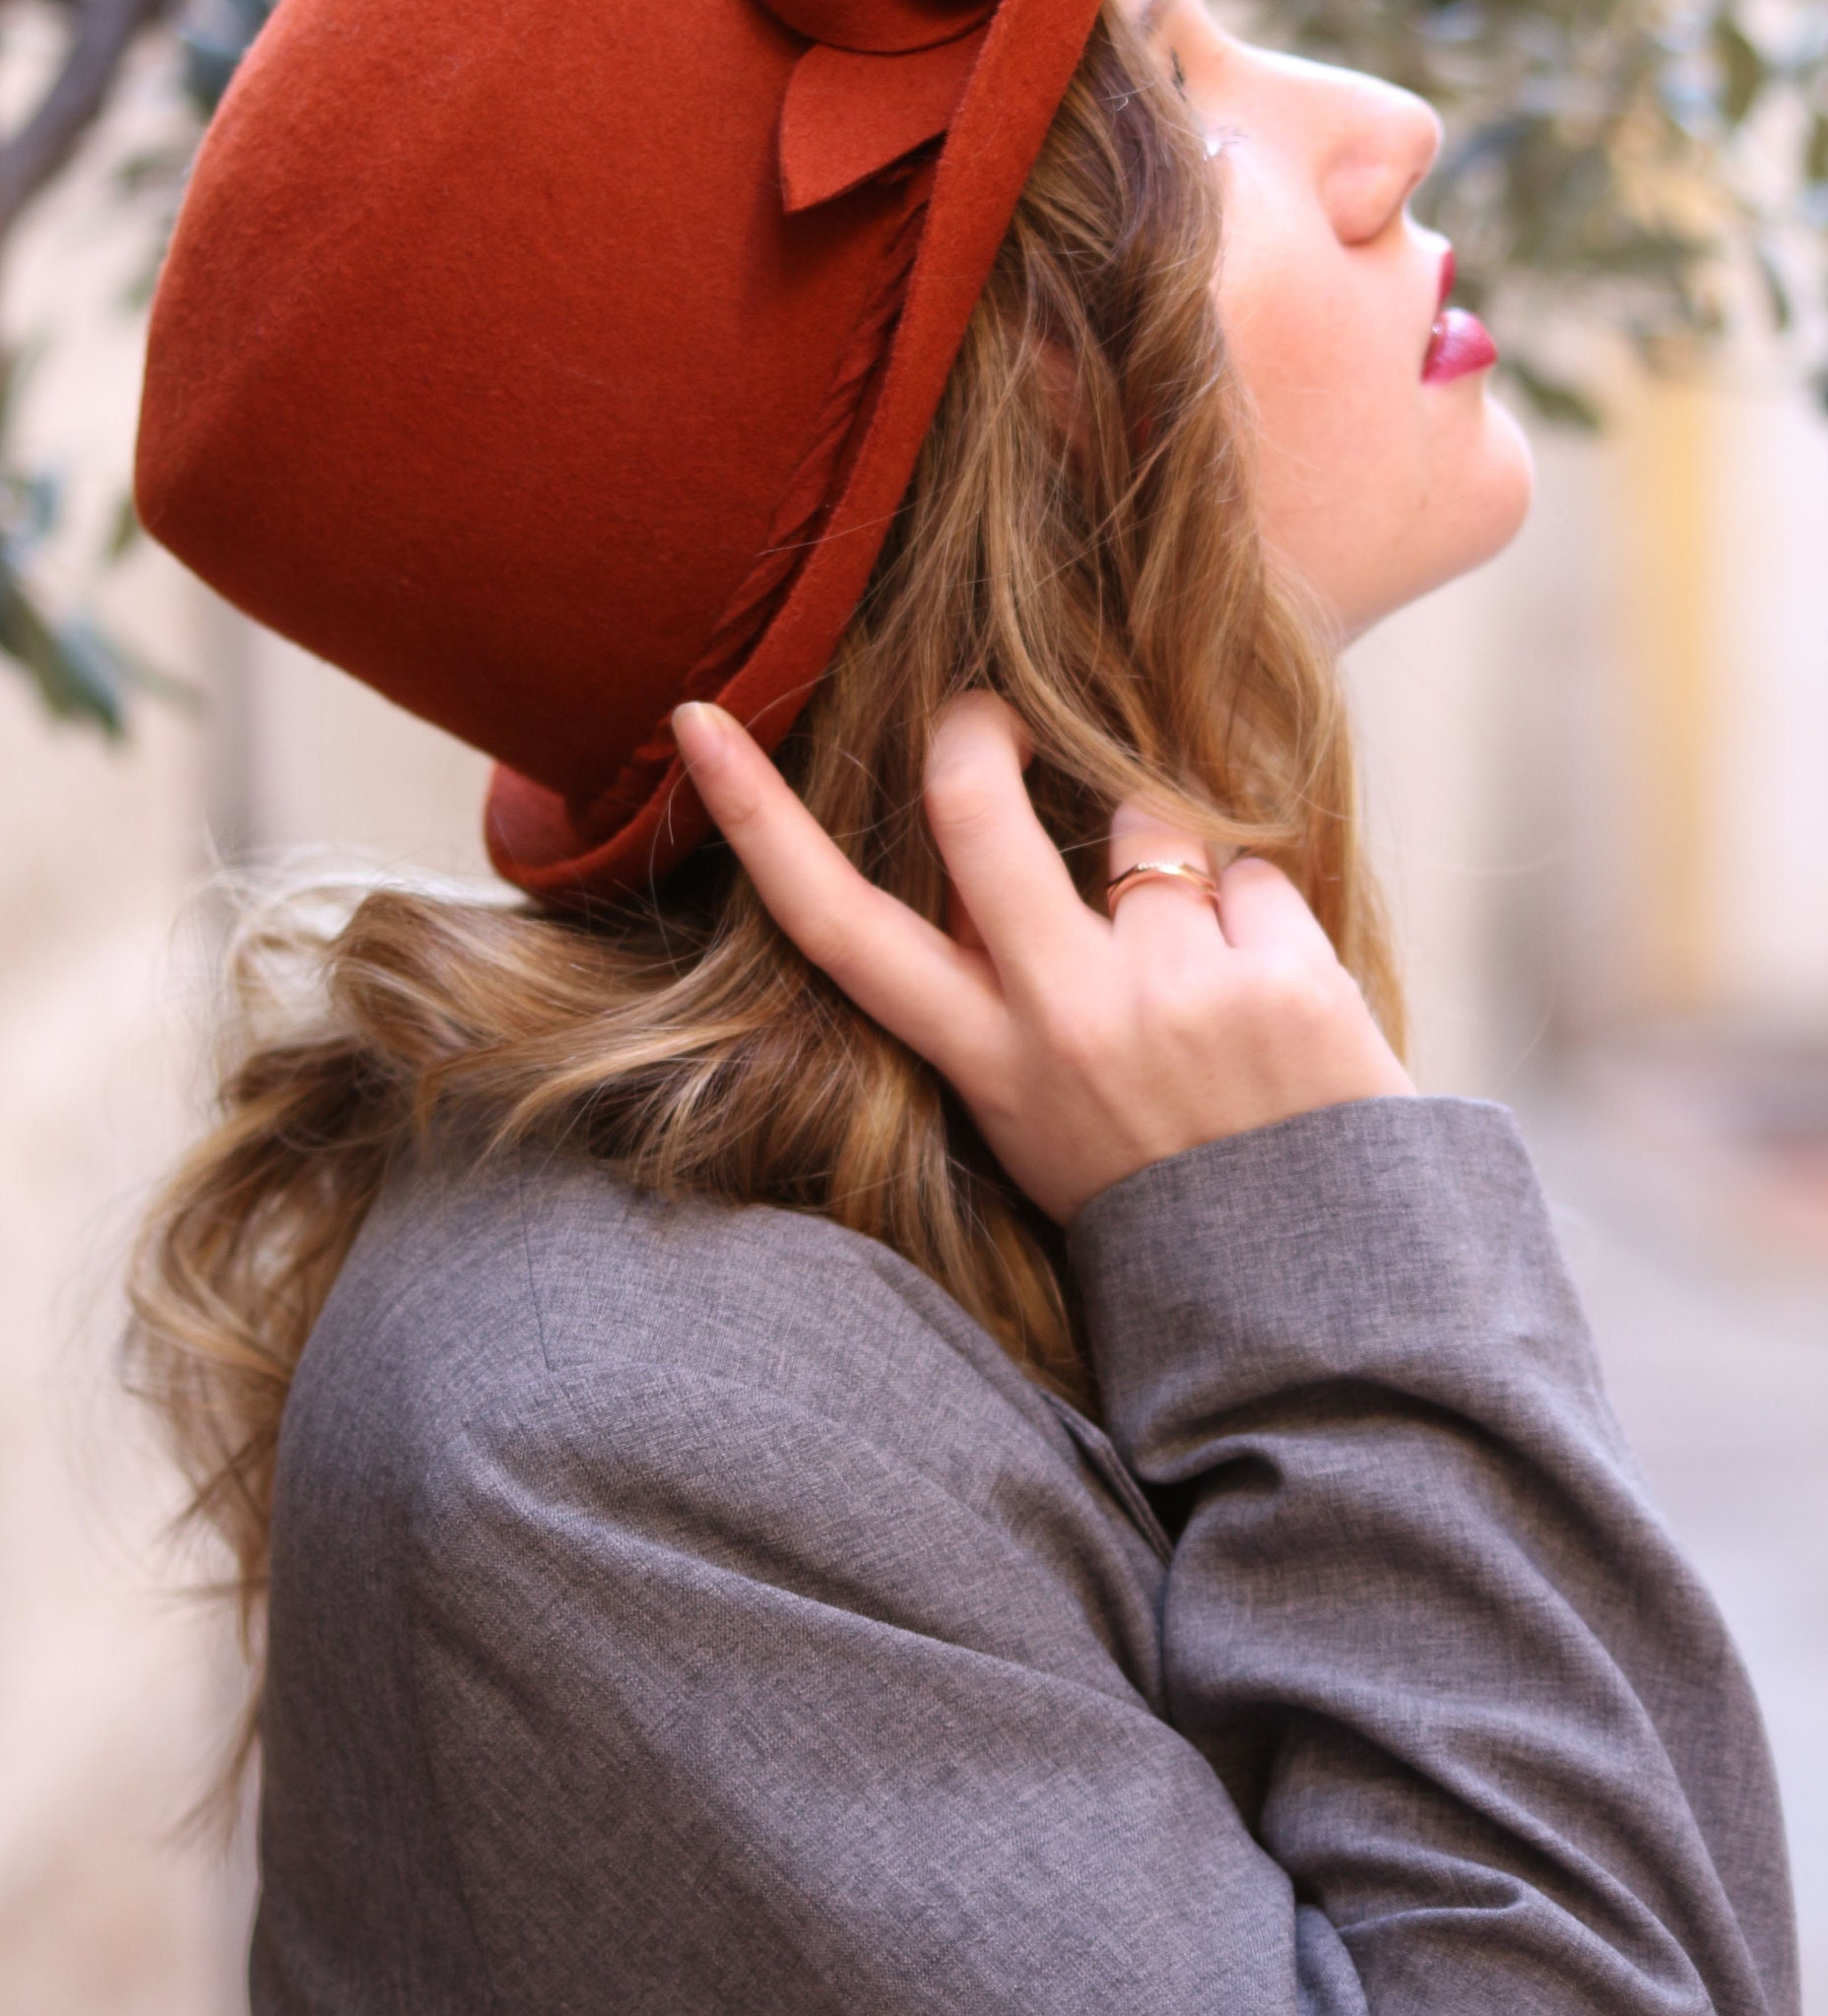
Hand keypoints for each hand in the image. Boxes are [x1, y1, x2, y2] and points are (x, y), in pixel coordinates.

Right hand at [671, 691, 1409, 1225]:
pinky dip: (1270, 921)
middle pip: (974, 803)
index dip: (757, 817)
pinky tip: (1282, 1010)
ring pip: (1150, 822)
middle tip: (1002, 712)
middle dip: (980, 727)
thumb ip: (999, 997)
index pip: (840, 929)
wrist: (1315, 1303)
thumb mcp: (1041, 1116)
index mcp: (991, 1060)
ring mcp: (1171, 993)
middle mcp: (1063, 1018)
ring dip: (1180, 866)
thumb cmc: (1168, 1184)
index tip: (699, 718)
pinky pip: (1258, 875)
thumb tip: (975, 849)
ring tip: (1211, 981)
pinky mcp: (1279, 978)